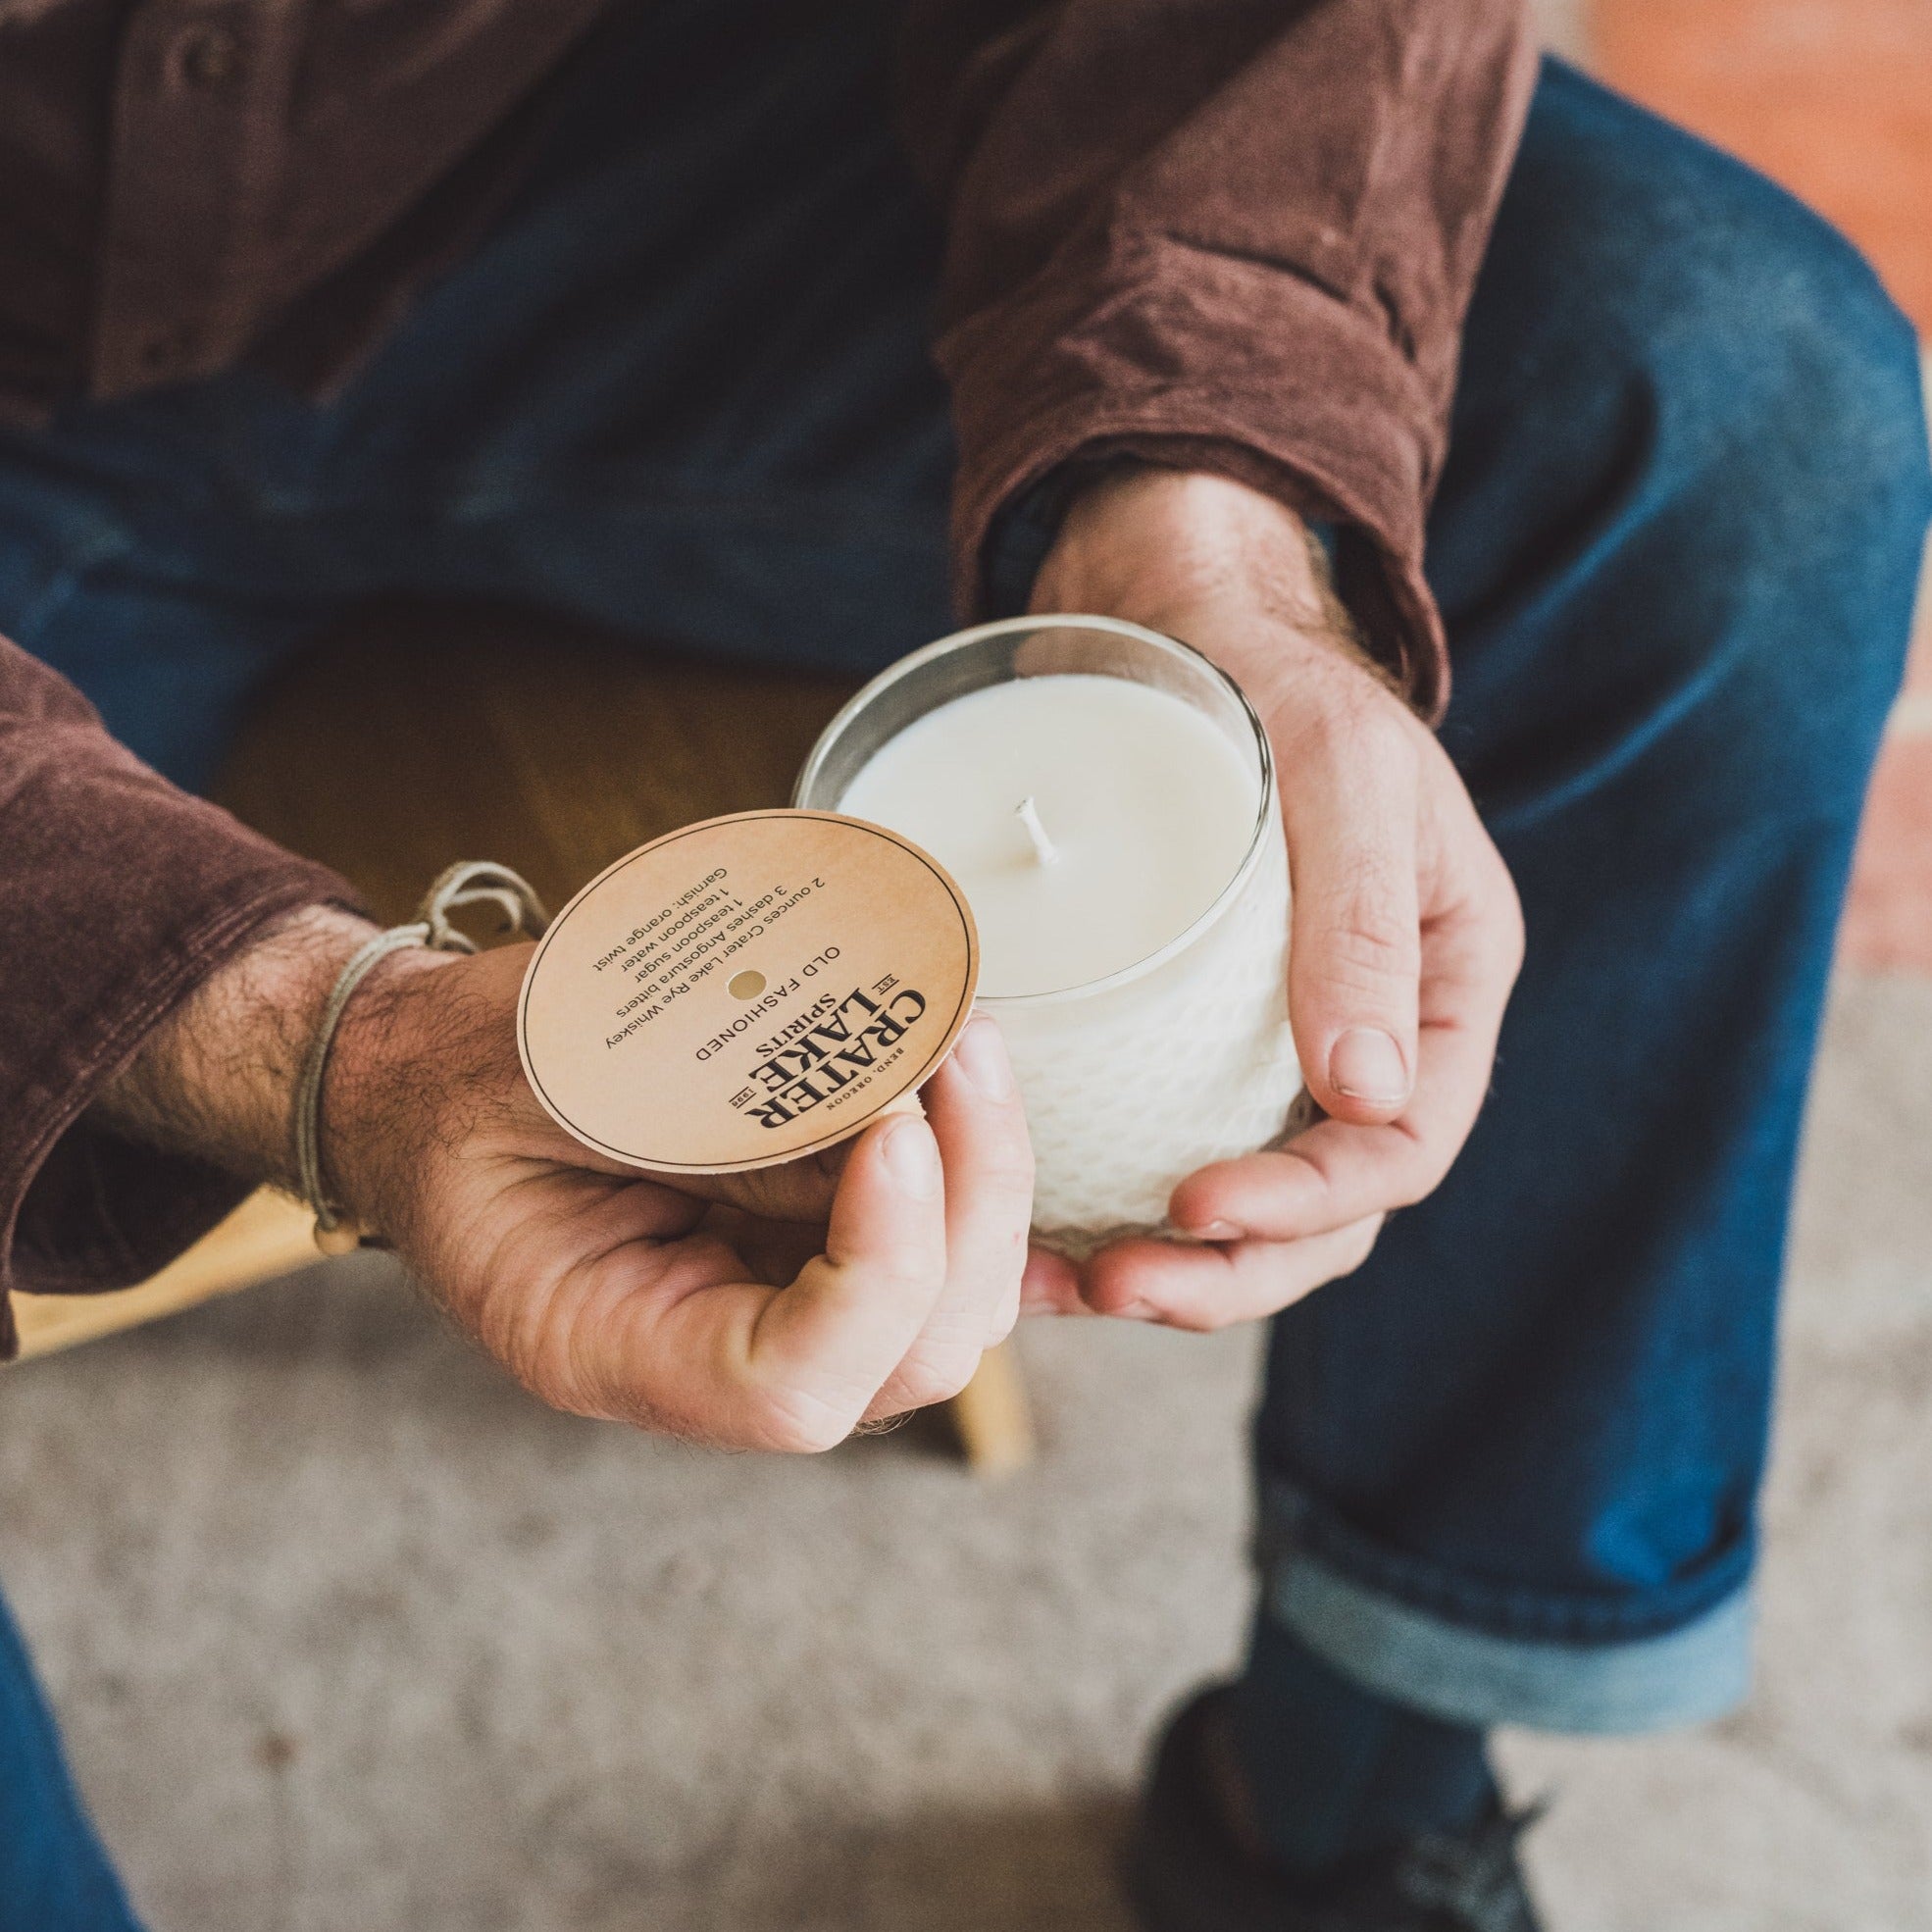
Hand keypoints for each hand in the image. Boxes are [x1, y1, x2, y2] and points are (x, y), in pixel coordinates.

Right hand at [95, 908, 1033, 1449]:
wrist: (430, 1079)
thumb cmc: (459, 1077)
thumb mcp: (535, 1066)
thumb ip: (688, 1105)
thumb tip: (877, 1111)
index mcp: (608, 1346)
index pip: (788, 1391)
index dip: (875, 1274)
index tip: (893, 1133)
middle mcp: (712, 1354)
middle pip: (905, 1356)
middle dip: (966, 1207)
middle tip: (960, 1052)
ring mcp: (778, 1307)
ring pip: (946, 1309)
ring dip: (987, 1181)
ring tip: (967, 1041)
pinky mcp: (816, 1247)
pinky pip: (944, 1262)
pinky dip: (1009, 1223)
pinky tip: (1076, 1212)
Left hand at [1020, 469, 1522, 1329]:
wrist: (1182, 630)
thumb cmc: (1276, 687)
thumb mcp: (1344, 777)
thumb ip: (1363, 925)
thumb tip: (1371, 1100)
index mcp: (1445, 987)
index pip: (1400, 1145)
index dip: (1307, 1203)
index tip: (1194, 1205)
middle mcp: (1375, 1035)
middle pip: (1325, 1210)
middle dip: (1228, 1268)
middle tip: (1115, 1287)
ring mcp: (1285, 1048)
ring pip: (1247, 1203)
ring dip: (1167, 1266)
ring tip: (1058, 1288)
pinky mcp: (1196, 1043)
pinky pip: (1170, 1147)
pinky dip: (1111, 1206)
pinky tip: (1031, 1230)